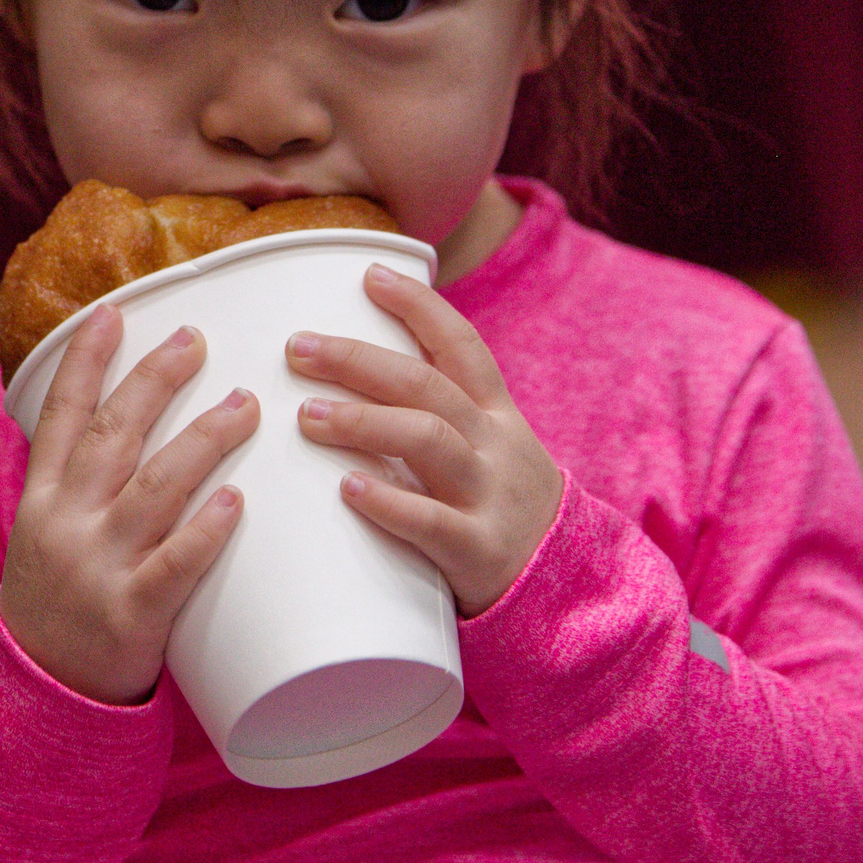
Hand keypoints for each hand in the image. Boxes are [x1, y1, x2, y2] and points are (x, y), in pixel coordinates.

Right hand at [1, 305, 260, 704]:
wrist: (41, 693)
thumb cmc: (59, 602)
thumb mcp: (45, 533)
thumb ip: (80, 481)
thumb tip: (128, 416)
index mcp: (42, 498)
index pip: (60, 414)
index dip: (86, 361)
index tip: (113, 311)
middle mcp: (65, 523)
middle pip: (113, 435)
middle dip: (155, 380)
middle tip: (197, 339)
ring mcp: (98, 568)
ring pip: (153, 488)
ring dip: (201, 439)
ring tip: (244, 404)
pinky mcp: (133, 615)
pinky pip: (175, 566)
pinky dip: (206, 531)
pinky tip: (238, 501)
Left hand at [286, 263, 562, 617]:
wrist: (564, 589)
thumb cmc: (500, 508)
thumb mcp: (488, 448)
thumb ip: (437, 414)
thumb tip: (355, 372)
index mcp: (496, 413)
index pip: (461, 344)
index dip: (418, 306)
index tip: (369, 274)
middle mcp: (494, 444)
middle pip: (426, 385)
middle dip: (358, 360)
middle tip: (298, 347)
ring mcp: (489, 495)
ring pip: (428, 440)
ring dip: (363, 421)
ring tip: (307, 414)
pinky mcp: (478, 550)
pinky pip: (431, 522)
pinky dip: (388, 502)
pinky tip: (347, 488)